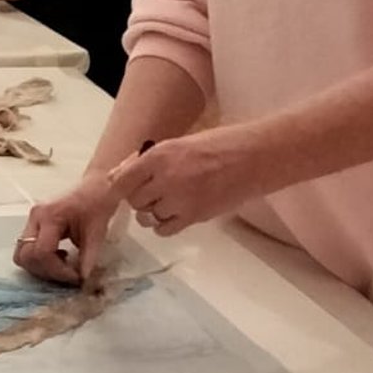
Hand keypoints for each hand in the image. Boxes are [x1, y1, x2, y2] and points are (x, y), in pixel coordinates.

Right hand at [14, 171, 124, 287]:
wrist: (95, 188)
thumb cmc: (97, 205)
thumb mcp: (96, 233)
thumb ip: (88, 258)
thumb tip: (82, 280)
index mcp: (50, 216)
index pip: (41, 252)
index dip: (57, 270)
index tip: (75, 277)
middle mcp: (35, 217)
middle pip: (25, 255)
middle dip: (46, 271)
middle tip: (67, 274)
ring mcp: (31, 220)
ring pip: (22, 254)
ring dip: (41, 266)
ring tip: (62, 264)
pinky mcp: (33, 224)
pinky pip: (27, 249)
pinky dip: (40, 259)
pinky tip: (58, 256)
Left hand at [103, 125, 266, 238]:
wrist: (254, 158)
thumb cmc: (219, 145)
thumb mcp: (180, 143)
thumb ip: (149, 159)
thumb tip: (120, 173)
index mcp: (160, 155)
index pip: (122, 179)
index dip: (118, 187)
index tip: (119, 191)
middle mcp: (165, 178)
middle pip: (135, 200)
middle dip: (140, 198)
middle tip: (154, 191)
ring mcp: (179, 200)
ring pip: (148, 217)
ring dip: (153, 212)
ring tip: (169, 202)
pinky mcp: (193, 217)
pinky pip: (164, 230)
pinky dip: (165, 225)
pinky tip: (176, 214)